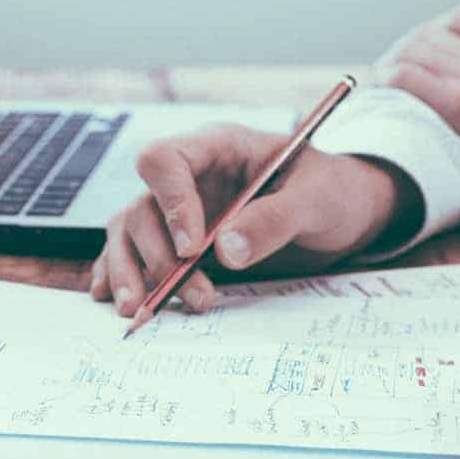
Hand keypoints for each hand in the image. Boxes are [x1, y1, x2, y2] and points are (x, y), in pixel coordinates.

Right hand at [89, 124, 418, 315]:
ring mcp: (180, 209)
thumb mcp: (316, 201)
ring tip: (139, 311)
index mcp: (217, 147)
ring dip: (131, 272)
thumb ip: (274, 220)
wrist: (345, 213)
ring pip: (130, 233)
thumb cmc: (333, 192)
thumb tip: (225, 251)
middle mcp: (190, 176)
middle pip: (141, 206)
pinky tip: (114, 300)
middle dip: (158, 256)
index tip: (192, 250)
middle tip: (193, 295)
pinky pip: (136, 253)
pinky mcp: (180, 241)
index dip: (170, 204)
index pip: (164, 161)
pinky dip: (121, 275)